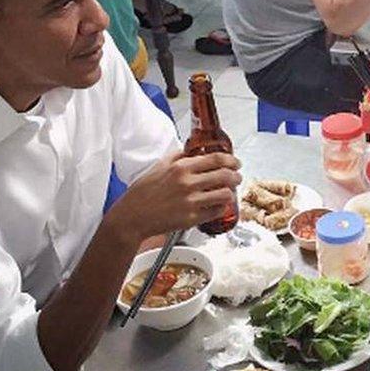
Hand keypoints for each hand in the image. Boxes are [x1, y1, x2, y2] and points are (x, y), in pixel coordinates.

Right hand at [110, 152, 241, 240]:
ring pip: (224, 194)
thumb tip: (193, 151)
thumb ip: (178, 157)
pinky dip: (221, 208)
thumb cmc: (143, 193)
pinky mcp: (191, 219)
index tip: (236, 162)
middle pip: (225, 176)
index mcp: (181, 168)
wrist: (132, 216)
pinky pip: (216, 212)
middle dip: (236, 176)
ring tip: (229, 192)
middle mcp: (187, 183)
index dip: (231, 160)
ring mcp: (190, 202)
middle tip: (237, 177)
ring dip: (231, 192)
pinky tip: (218, 205)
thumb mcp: (159, 166)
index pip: (216, 159)